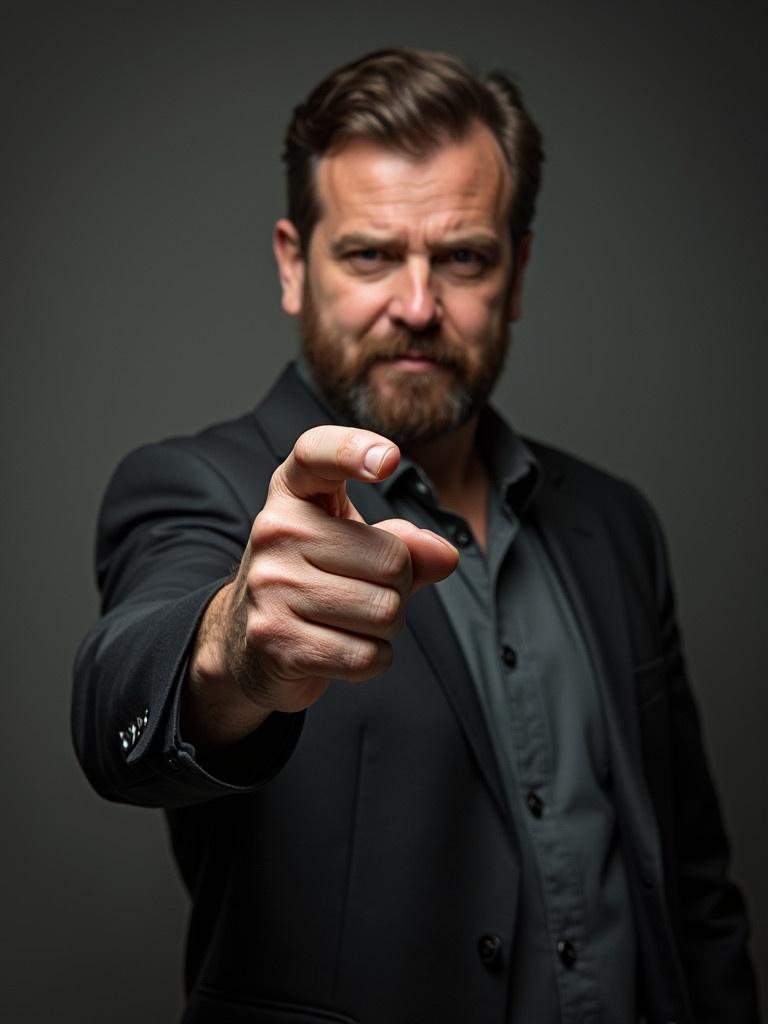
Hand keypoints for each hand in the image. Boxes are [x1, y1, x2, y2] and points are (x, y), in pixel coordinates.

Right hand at [184, 426, 457, 747]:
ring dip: (387, 627)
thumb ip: (406, 545)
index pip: (317, 452)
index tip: (389, 460)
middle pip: (392, 559)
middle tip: (364, 590)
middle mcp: (273, 529)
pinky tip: (345, 647)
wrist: (247, 643)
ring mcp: (269, 584)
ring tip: (352, 620)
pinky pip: (365, 655)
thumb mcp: (357, 546)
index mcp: (293, 491)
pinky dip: (373, 660)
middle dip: (399, 587)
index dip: (355, 450)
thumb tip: (444, 555)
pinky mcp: (274, 638)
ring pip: (385, 612)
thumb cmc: (315, 579)